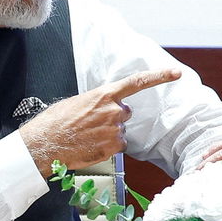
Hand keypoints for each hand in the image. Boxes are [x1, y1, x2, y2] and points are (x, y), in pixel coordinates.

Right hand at [21, 67, 180, 172]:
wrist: (45, 143)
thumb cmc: (56, 122)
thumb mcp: (77, 102)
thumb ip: (97, 102)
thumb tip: (103, 107)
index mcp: (104, 94)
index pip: (137, 82)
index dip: (159, 76)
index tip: (176, 73)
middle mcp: (114, 110)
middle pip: (125, 113)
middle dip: (114, 118)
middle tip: (92, 124)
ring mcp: (115, 129)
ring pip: (120, 131)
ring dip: (108, 134)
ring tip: (87, 136)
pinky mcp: (114, 146)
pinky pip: (118, 146)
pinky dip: (107, 147)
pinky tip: (91, 146)